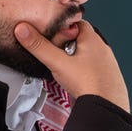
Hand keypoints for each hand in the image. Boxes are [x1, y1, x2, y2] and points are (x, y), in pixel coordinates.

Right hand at [14, 20, 129, 111]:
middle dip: (66, 43)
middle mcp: (102, 47)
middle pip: (80, 38)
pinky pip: (92, 67)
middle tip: (54, 52)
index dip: (61, 26)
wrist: (108, 108)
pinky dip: (83, 69)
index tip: (50, 32)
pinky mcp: (107, 75)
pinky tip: (76, 78)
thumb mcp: (58, 63)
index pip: (75, 22)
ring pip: (86, 53)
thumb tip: (23, 30)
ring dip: (74, 57)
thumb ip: (40, 47)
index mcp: (92, 38)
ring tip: (63, 66)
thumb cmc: (89, 84)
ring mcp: (107, 62)